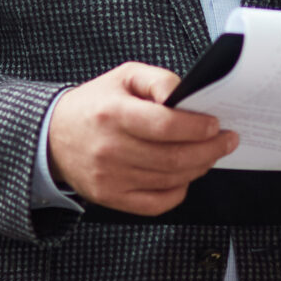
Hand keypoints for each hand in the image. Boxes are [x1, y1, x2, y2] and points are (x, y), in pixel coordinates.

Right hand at [47, 62, 236, 213]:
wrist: (54, 136)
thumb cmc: (96, 104)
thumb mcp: (124, 77)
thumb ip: (158, 80)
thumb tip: (185, 96)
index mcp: (113, 113)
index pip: (165, 125)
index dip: (197, 128)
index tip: (215, 124)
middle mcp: (110, 148)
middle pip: (173, 157)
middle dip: (209, 150)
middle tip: (226, 141)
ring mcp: (110, 177)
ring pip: (170, 180)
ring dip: (198, 168)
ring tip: (210, 154)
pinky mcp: (111, 197)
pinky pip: (156, 203)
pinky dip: (178, 191)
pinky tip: (185, 175)